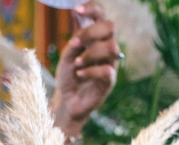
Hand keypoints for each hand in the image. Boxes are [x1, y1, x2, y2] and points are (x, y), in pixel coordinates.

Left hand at [51, 3, 120, 142]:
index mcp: (95, 38)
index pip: (101, 15)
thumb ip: (75, 37)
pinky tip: (80, 74)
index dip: (92, 9)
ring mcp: (110, 64)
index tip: (77, 10)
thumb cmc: (68, 77)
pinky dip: (91, 70)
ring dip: (91, 53)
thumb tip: (75, 13)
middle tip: (75, 44)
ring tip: (77, 64)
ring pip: (111, 46)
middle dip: (91, 32)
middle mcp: (105, 48)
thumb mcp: (67, 54)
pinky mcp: (110, 81)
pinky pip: (107, 70)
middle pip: (110, 27)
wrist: (67, 102)